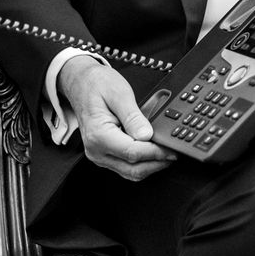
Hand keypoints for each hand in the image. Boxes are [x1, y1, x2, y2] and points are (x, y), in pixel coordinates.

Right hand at [58, 56, 176, 181]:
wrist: (81, 82)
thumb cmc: (96, 84)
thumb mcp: (119, 93)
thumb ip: (133, 116)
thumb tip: (147, 136)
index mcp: (98, 134)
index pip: (132, 152)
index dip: (156, 153)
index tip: (171, 149)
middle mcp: (96, 149)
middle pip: (133, 169)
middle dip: (157, 163)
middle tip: (173, 154)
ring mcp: (99, 155)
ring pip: (130, 172)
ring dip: (150, 166)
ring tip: (166, 154)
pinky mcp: (103, 155)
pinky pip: (125, 167)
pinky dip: (141, 164)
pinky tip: (152, 154)